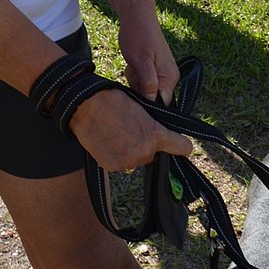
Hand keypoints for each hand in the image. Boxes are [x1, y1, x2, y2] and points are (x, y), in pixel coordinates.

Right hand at [68, 86, 190, 171]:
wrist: (85, 107)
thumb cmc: (114, 101)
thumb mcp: (143, 108)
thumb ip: (156, 125)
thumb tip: (165, 134)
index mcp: (156, 136)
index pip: (183, 147)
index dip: (181, 144)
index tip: (180, 143)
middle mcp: (144, 153)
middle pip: (153, 154)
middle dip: (147, 144)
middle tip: (133, 129)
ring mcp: (127, 162)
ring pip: (136, 159)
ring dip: (131, 150)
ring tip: (118, 133)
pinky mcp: (112, 167)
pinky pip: (121, 163)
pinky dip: (117, 155)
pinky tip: (109, 140)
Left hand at [118, 16, 179, 105]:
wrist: (137, 16)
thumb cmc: (138, 36)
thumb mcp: (141, 61)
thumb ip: (148, 82)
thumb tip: (153, 102)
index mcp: (170, 77)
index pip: (162, 105)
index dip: (148, 104)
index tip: (136, 91)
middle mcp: (170, 77)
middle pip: (152, 99)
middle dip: (139, 89)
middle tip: (133, 71)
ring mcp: (163, 73)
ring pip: (146, 90)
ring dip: (135, 81)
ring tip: (133, 65)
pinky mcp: (155, 69)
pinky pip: (143, 81)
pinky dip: (135, 75)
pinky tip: (133, 64)